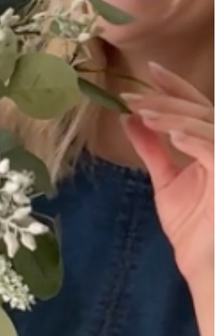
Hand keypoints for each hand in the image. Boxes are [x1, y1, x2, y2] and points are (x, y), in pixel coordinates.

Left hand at [123, 62, 214, 282]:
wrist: (205, 265)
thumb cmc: (194, 227)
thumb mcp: (166, 180)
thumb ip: (151, 149)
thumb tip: (129, 119)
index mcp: (212, 145)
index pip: (197, 107)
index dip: (176, 87)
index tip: (149, 69)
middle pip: (200, 111)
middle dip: (165, 101)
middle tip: (131, 96)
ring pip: (208, 125)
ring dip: (174, 118)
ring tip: (144, 114)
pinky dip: (195, 140)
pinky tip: (172, 135)